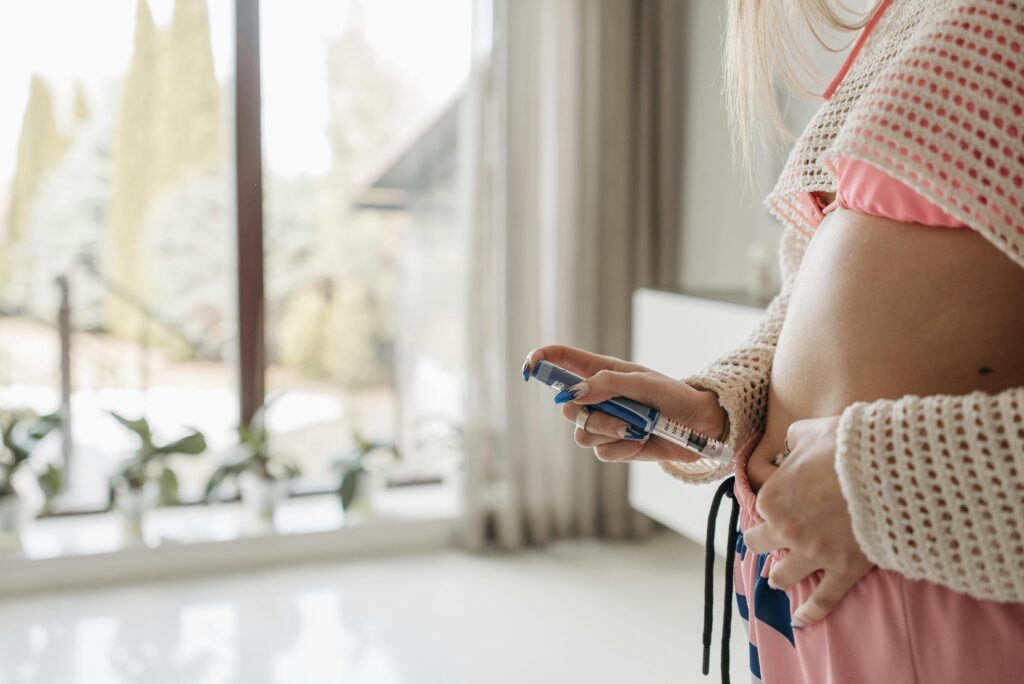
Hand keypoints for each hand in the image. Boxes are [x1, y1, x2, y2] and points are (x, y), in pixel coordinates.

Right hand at [524, 345, 726, 463]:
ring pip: (582, 433)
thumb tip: (572, 393)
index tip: (530, 369)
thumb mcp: (643, 383)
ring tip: (638, 426)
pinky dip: (624, 447)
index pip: (559, 360)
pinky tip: (641, 439)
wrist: (698, 427)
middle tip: (621, 412)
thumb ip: (606, 384)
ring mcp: (603, 423)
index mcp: (600, 372)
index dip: (540, 361)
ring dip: (612, 431)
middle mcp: (596, 397)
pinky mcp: (613, 446)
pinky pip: (601, 452)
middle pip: (565, 407)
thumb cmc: (673, 396)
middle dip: (589, 413)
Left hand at [743, 415, 874, 626]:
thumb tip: (791, 443)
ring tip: (780, 578)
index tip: (782, 505)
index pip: (761, 508)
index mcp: (773, 497)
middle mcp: (786, 529)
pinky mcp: (843, 570)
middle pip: (760, 544)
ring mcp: (813, 553)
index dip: (773, 506)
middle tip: (772, 542)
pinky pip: (822, 600)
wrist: (891, 470)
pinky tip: (802, 620)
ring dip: (780, 576)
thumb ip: (793, 439)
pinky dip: (810, 612)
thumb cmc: (849, 446)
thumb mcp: (811, 431)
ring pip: (782, 576)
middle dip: (765, 542)